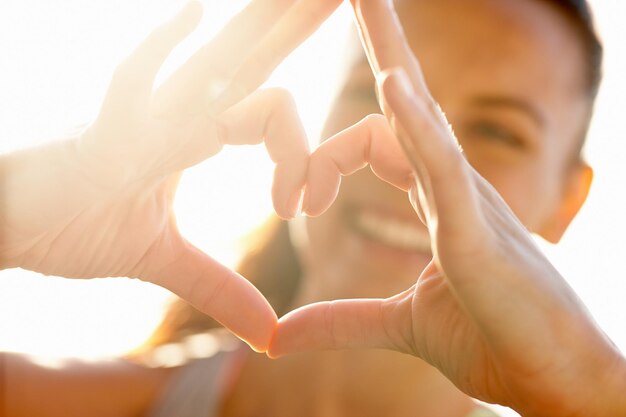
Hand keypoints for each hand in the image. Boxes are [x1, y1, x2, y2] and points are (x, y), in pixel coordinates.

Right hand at [0, 0, 337, 351]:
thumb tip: (267, 334)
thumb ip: (219, 285)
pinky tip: (194, 12)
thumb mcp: (163, 260)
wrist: (13, 228)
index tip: (298, 208)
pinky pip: (135, 85)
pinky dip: (161, 53)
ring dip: (261, 25)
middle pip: (252, 62)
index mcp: (196, 137)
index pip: (268, 111)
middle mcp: (178, 117)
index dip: (299, 157)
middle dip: (297, 26)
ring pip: (214, 64)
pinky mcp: (103, 135)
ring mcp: (143, 120)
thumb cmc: (77, 225)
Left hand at [269, 1, 625, 414]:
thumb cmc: (493, 342)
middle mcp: (452, 188)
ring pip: (426, 115)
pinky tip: (392, 84)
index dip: (323, 161)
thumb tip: (277, 336)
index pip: (375, 142)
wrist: (551, 383)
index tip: (294, 202)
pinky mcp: (477, 235)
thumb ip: (340, 321)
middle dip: (382, 44)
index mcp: (436, 201)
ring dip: (392, 54)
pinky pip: (444, 168)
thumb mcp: (400, 326)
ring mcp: (467, 204)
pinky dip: (419, 128)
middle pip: (409, 100)